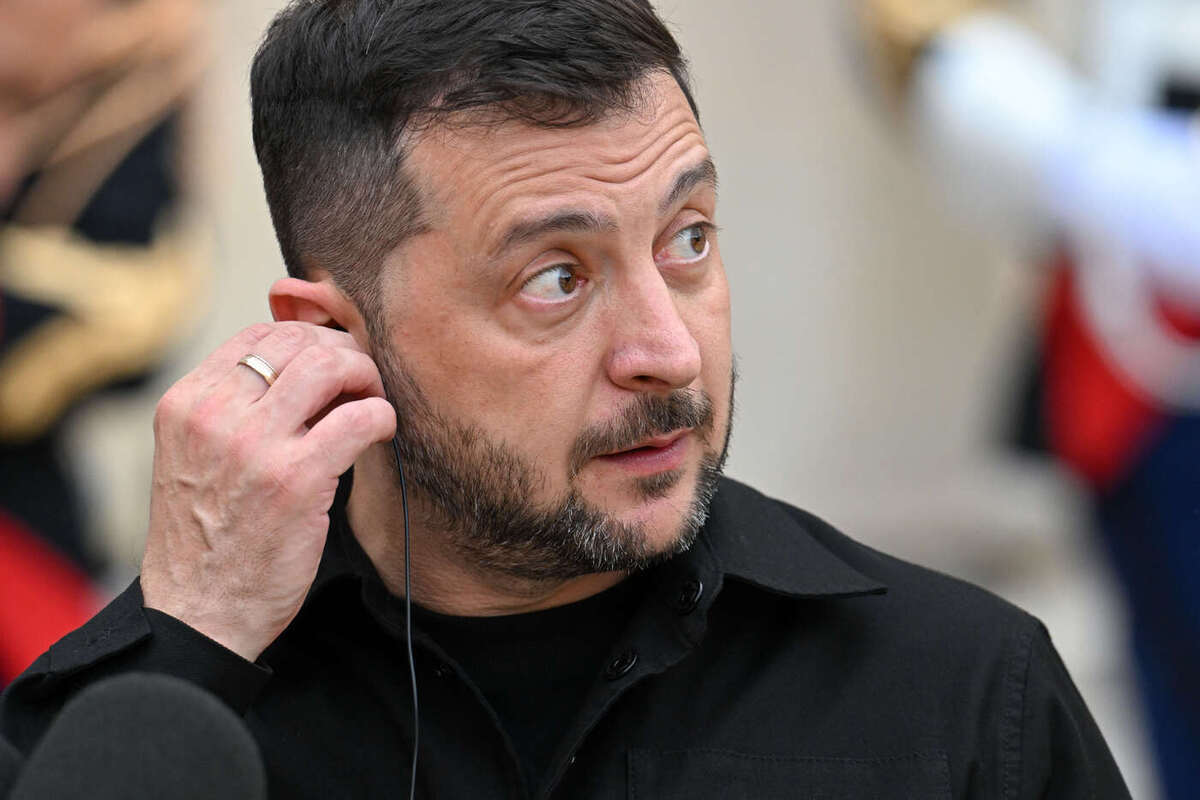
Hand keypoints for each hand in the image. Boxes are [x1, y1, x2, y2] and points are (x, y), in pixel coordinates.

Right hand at [140, 322, 395, 660]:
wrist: (199, 613)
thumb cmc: (208, 539)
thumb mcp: (197, 457)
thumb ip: (236, 410)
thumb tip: (308, 366)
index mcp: (186, 403)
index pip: (260, 332)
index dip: (310, 336)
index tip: (334, 361)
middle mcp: (214, 415)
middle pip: (298, 341)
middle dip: (343, 352)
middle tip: (365, 379)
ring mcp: (254, 445)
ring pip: (329, 366)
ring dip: (366, 376)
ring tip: (374, 401)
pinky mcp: (296, 479)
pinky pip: (359, 418)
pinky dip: (382, 416)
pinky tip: (382, 431)